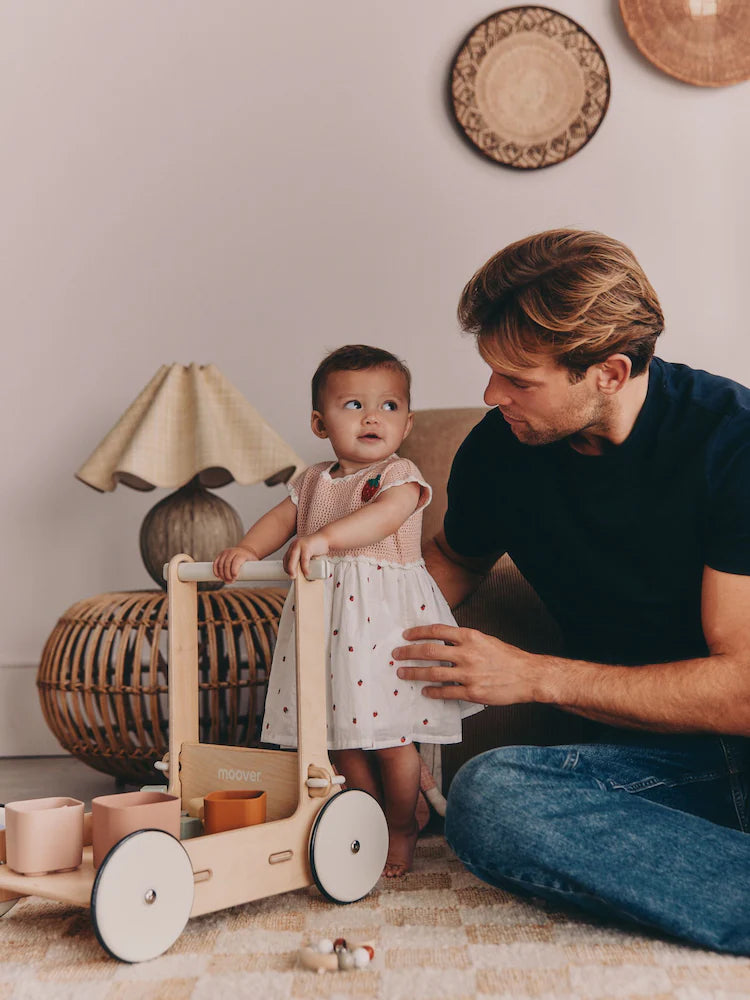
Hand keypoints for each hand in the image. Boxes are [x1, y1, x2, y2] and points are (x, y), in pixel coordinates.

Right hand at [212, 546, 258, 582]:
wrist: (245, 551)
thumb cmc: (250, 559)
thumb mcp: (254, 563)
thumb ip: (254, 570)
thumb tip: (257, 578)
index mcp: (241, 554)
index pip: (236, 562)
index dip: (234, 570)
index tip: (235, 578)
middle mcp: (233, 552)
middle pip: (227, 564)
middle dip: (227, 575)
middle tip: (230, 582)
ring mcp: (226, 552)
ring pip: (220, 564)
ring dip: (221, 574)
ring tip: (225, 580)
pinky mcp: (221, 554)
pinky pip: (216, 562)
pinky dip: (216, 570)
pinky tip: (218, 576)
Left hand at [283, 532, 329, 578]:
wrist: (326, 537)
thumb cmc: (317, 546)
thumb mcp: (307, 553)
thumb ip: (302, 560)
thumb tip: (301, 573)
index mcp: (293, 546)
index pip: (286, 558)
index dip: (286, 567)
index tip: (289, 574)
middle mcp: (295, 545)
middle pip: (288, 559)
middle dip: (288, 569)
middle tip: (292, 577)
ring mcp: (300, 545)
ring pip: (293, 559)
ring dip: (293, 570)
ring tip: (297, 577)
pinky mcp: (307, 547)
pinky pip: (304, 560)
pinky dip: (305, 568)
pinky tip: (307, 572)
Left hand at [392, 624, 544, 705]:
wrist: (528, 676)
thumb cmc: (508, 658)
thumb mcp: (485, 640)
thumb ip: (464, 640)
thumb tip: (442, 641)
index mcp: (470, 637)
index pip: (436, 631)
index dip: (417, 633)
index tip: (405, 636)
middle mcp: (467, 653)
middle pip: (428, 651)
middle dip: (408, 653)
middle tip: (396, 656)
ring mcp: (469, 674)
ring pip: (432, 673)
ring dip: (414, 673)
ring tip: (402, 674)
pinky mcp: (472, 692)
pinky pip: (446, 692)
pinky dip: (432, 691)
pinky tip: (425, 691)